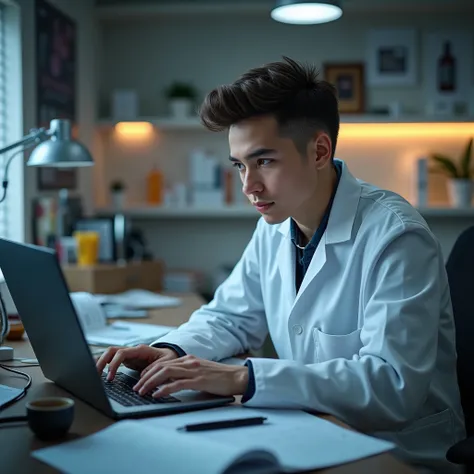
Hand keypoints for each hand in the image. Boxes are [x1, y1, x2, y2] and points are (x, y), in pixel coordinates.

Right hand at [96, 344, 178, 380]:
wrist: (170, 356)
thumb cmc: (168, 359)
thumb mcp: (165, 364)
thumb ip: (154, 368)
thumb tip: (142, 376)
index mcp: (140, 350)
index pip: (121, 353)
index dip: (113, 365)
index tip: (110, 377)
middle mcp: (132, 350)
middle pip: (111, 351)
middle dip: (101, 362)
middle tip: (96, 376)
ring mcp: (128, 354)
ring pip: (109, 354)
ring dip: (100, 362)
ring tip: (94, 375)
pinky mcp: (126, 360)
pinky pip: (112, 359)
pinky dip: (104, 363)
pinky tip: (96, 370)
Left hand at [133, 355, 248, 397]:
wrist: (237, 377)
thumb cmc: (219, 377)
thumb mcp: (199, 372)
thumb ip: (186, 374)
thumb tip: (169, 383)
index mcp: (188, 359)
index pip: (162, 362)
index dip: (149, 370)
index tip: (140, 379)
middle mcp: (188, 362)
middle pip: (160, 366)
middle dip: (145, 377)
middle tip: (136, 388)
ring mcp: (193, 370)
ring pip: (165, 373)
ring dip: (150, 382)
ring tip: (142, 392)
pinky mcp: (198, 380)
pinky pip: (177, 383)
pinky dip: (164, 389)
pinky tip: (157, 394)